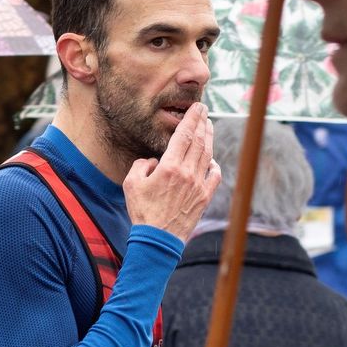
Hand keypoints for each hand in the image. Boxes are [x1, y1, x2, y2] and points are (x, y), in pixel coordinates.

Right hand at [123, 103, 221, 240]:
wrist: (158, 239)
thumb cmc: (142, 212)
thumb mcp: (131, 184)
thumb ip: (141, 165)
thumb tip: (152, 161)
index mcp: (169, 167)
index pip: (183, 135)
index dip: (191, 118)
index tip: (197, 107)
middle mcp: (187, 173)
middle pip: (199, 141)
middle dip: (203, 122)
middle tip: (204, 110)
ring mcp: (199, 185)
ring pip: (207, 155)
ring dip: (209, 138)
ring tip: (209, 126)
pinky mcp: (204, 198)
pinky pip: (215, 176)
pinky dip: (215, 165)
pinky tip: (213, 160)